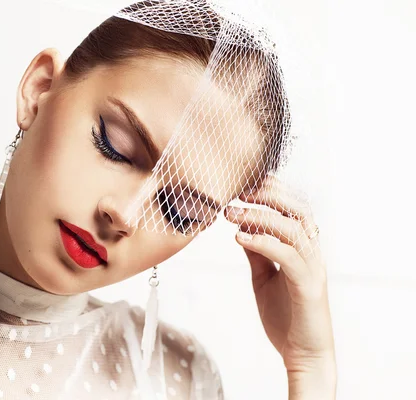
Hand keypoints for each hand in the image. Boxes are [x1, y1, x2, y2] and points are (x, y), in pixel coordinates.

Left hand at [224, 175, 335, 397]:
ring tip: (232, 213)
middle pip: (299, 209)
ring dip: (260, 216)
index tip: (243, 185)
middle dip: (269, 194)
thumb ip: (257, 252)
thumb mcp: (263, 276)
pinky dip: (263, 243)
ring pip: (293, 228)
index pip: (294, 207)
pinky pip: (288, 256)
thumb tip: (241, 228)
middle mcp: (312, 252)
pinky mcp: (308, 286)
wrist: (302, 354)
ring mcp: (313, 268)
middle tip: (239, 192)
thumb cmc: (284, 315)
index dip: (272, 190)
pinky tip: (240, 239)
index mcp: (303, 247)